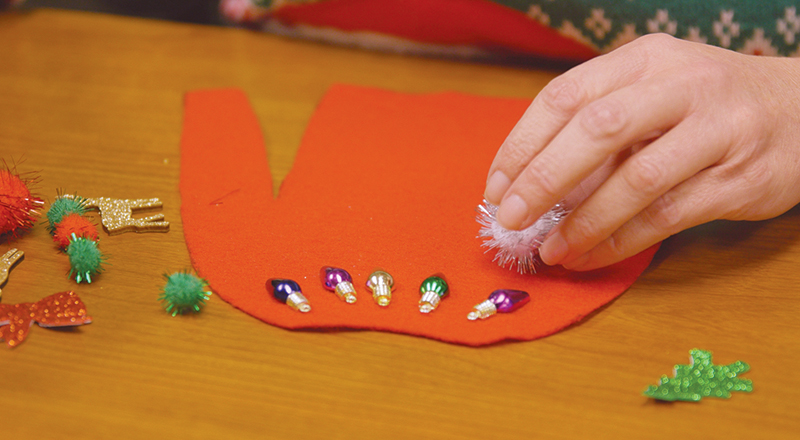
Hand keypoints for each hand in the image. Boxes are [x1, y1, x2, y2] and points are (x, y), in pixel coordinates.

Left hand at [484, 34, 799, 270]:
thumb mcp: (650, 94)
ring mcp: (716, 129)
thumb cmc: (703, 106)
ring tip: (552, 250)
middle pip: (597, 131)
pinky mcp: (739, 177)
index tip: (495, 186)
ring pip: (636, 179)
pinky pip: (668, 215)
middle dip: (543, 179)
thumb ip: (596, 130)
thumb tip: (527, 186)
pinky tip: (591, 256)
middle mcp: (680, 85)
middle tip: (510, 218)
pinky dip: (621, 241)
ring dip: (584, 221)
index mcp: (643, 59)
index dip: (521, 145)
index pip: (565, 96)